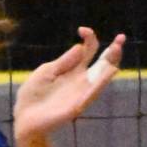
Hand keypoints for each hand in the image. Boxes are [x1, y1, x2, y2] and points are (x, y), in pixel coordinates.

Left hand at [13, 27, 125, 141]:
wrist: (24, 117)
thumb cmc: (34, 94)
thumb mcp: (46, 71)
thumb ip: (64, 61)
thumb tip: (80, 46)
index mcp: (72, 70)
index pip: (88, 52)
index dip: (90, 39)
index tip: (82, 30)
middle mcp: (80, 81)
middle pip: (101, 65)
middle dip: (112, 52)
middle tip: (121, 38)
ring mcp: (80, 94)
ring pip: (100, 79)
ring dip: (109, 65)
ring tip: (117, 51)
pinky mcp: (75, 107)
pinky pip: (90, 95)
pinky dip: (98, 84)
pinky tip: (107, 73)